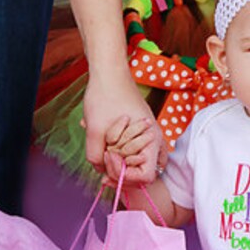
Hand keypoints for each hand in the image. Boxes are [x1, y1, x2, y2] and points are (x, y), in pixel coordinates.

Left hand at [82, 68, 161, 184]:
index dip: (126, 177)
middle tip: (103, 157)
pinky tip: (104, 140)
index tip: (109, 165)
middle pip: (141, 171)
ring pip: (136, 161)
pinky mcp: (140, 132)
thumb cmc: (105, 97)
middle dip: (120, 169)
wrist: (109, 72)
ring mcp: (148, 136)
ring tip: (103, 149)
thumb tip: (100, 171)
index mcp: (151, 141)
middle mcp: (154, 140)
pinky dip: (118, 150)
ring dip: (119, 160)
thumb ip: (96, 157)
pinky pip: (131, 149)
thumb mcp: (95, 131)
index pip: (146, 177)